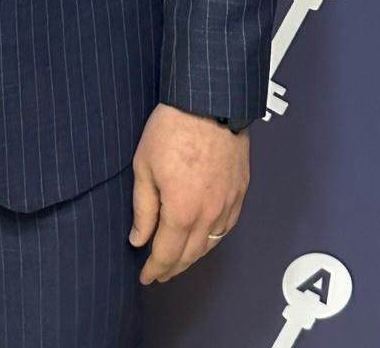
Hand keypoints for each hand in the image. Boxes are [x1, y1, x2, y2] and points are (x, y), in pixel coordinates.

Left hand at [128, 102, 248, 282]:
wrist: (210, 102)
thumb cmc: (170, 130)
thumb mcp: (144, 166)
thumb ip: (143, 208)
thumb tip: (138, 239)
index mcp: (182, 212)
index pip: (167, 253)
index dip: (155, 268)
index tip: (145, 277)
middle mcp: (209, 216)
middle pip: (191, 254)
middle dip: (173, 267)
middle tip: (160, 273)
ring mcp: (228, 204)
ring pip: (211, 244)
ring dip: (194, 256)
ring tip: (179, 259)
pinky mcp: (241, 191)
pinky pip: (227, 226)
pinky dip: (213, 238)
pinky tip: (205, 237)